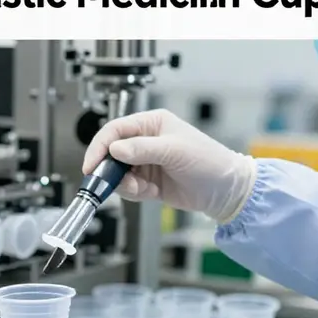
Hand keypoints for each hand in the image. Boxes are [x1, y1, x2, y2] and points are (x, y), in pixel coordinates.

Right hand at [83, 109, 256, 223]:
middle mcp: (145, 141)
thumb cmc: (209, 162)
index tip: (91, 165)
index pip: (115, 131)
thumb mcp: (174, 151)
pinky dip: (134, 193)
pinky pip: (128, 188)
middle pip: (111, 153)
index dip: (100, 147)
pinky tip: (150, 192)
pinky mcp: (147, 182)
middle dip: (110, 170)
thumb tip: (114, 149)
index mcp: (151, 124)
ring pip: (117, 173)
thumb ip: (142, 149)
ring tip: (142, 189)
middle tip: (112, 182)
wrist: (225, 191)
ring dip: (124, 184)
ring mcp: (145, 162)